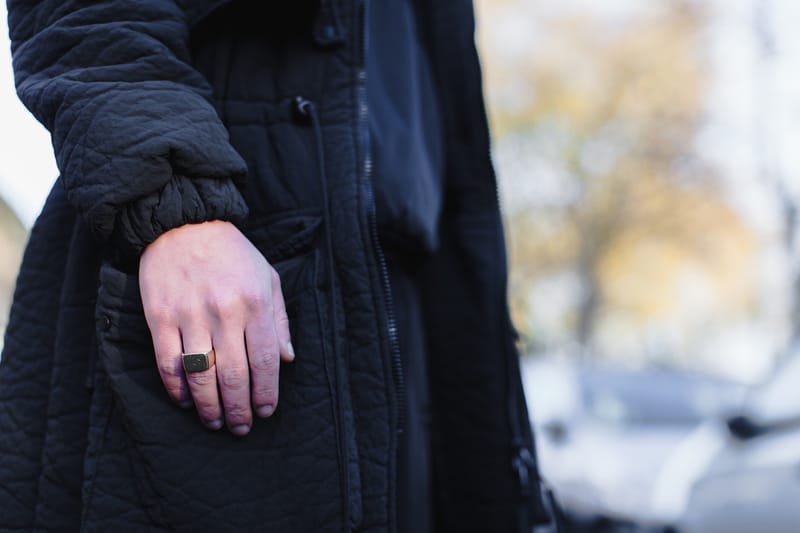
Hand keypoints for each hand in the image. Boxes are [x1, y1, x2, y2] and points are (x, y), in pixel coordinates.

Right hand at [139, 220, 293, 435]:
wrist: (185, 223)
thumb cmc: (233, 253)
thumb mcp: (268, 277)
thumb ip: (280, 320)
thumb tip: (288, 360)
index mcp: (255, 303)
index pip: (265, 360)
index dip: (266, 392)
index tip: (265, 411)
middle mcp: (224, 312)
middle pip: (234, 375)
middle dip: (239, 409)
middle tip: (240, 428)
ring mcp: (190, 315)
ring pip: (201, 375)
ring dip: (209, 406)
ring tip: (215, 422)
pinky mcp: (160, 316)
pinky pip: (168, 363)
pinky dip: (177, 389)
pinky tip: (186, 402)